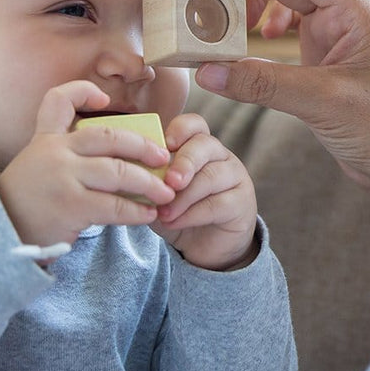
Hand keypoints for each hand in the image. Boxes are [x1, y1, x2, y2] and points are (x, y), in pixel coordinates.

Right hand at [0, 81, 175, 249]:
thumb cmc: (27, 203)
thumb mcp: (36, 166)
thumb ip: (66, 154)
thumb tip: (120, 159)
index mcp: (45, 139)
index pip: (58, 100)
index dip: (83, 91)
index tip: (105, 98)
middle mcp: (54, 152)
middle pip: (109, 137)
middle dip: (142, 146)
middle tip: (163, 158)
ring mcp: (63, 177)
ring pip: (118, 172)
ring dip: (148, 183)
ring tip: (165, 194)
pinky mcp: (70, 206)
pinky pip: (114, 205)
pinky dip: (136, 211)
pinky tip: (148, 215)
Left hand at [154, 113, 258, 270]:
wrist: (202, 246)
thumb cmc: (178, 212)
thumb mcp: (159, 193)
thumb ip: (149, 180)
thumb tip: (128, 171)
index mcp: (199, 146)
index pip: (194, 124)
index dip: (180, 130)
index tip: (163, 145)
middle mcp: (220, 156)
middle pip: (205, 145)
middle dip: (184, 162)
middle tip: (168, 182)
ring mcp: (235, 177)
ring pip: (211, 176)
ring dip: (184, 196)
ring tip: (163, 213)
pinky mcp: (241, 203)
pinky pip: (218, 203)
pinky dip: (192, 214)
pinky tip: (174, 223)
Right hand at [189, 0, 369, 192]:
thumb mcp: (322, 103)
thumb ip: (263, 84)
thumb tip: (206, 71)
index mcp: (355, 8)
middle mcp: (344, 10)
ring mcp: (332, 30)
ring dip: (246, 0)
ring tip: (218, 17)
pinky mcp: (321, 52)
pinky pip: (283, 22)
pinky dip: (259, 25)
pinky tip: (251, 41)